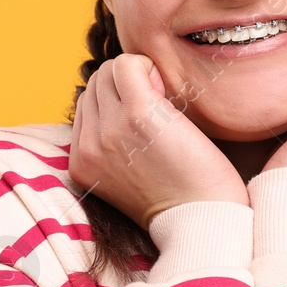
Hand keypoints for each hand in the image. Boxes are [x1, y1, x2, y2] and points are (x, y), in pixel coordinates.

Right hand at [69, 53, 248, 229]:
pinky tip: (168, 93)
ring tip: (164, 102)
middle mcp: (88, 146)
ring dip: (139, 75)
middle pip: (96, 84)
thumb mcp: (128, 178)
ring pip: (109, 70)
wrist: (204, 223)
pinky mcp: (137, 115)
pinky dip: (149, 68)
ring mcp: (109, 130)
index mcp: (82, 163)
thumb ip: (113, 146)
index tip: (147, 119)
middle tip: (158, 108)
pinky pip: (128, 64)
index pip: (86, 105)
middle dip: (126, 85)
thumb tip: (122, 100)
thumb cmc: (181, 199)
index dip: (117, 101)